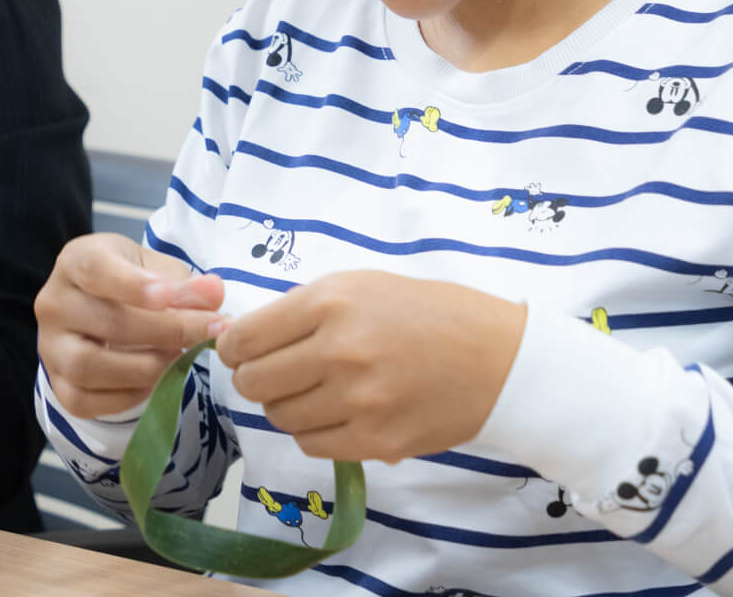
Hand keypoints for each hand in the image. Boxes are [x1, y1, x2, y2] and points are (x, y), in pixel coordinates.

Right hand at [35, 232, 227, 417]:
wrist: (104, 310)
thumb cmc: (134, 283)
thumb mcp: (160, 271)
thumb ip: (187, 285)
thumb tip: (214, 294)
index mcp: (76, 261)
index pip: (96, 270)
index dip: (132, 285)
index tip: (168, 296)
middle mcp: (54, 302)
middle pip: (105, 322)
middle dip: (165, 331)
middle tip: (208, 331)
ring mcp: (51, 346)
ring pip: (89, 366)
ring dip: (144, 367)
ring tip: (178, 356)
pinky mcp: (57, 384)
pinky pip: (86, 400)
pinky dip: (127, 396)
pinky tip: (155, 381)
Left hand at [215, 271, 524, 463]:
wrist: (499, 358)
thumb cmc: (429, 313)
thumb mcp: (361, 286)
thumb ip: (300, 310)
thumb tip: (235, 337)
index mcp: (331, 303)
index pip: (245, 339)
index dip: (233, 349)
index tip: (241, 353)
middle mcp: (339, 351)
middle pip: (254, 383)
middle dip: (257, 380)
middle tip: (280, 374)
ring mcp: (358, 401)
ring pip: (281, 418)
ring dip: (288, 407)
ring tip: (317, 392)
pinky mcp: (376, 441)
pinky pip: (313, 445)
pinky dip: (316, 432)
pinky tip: (339, 414)